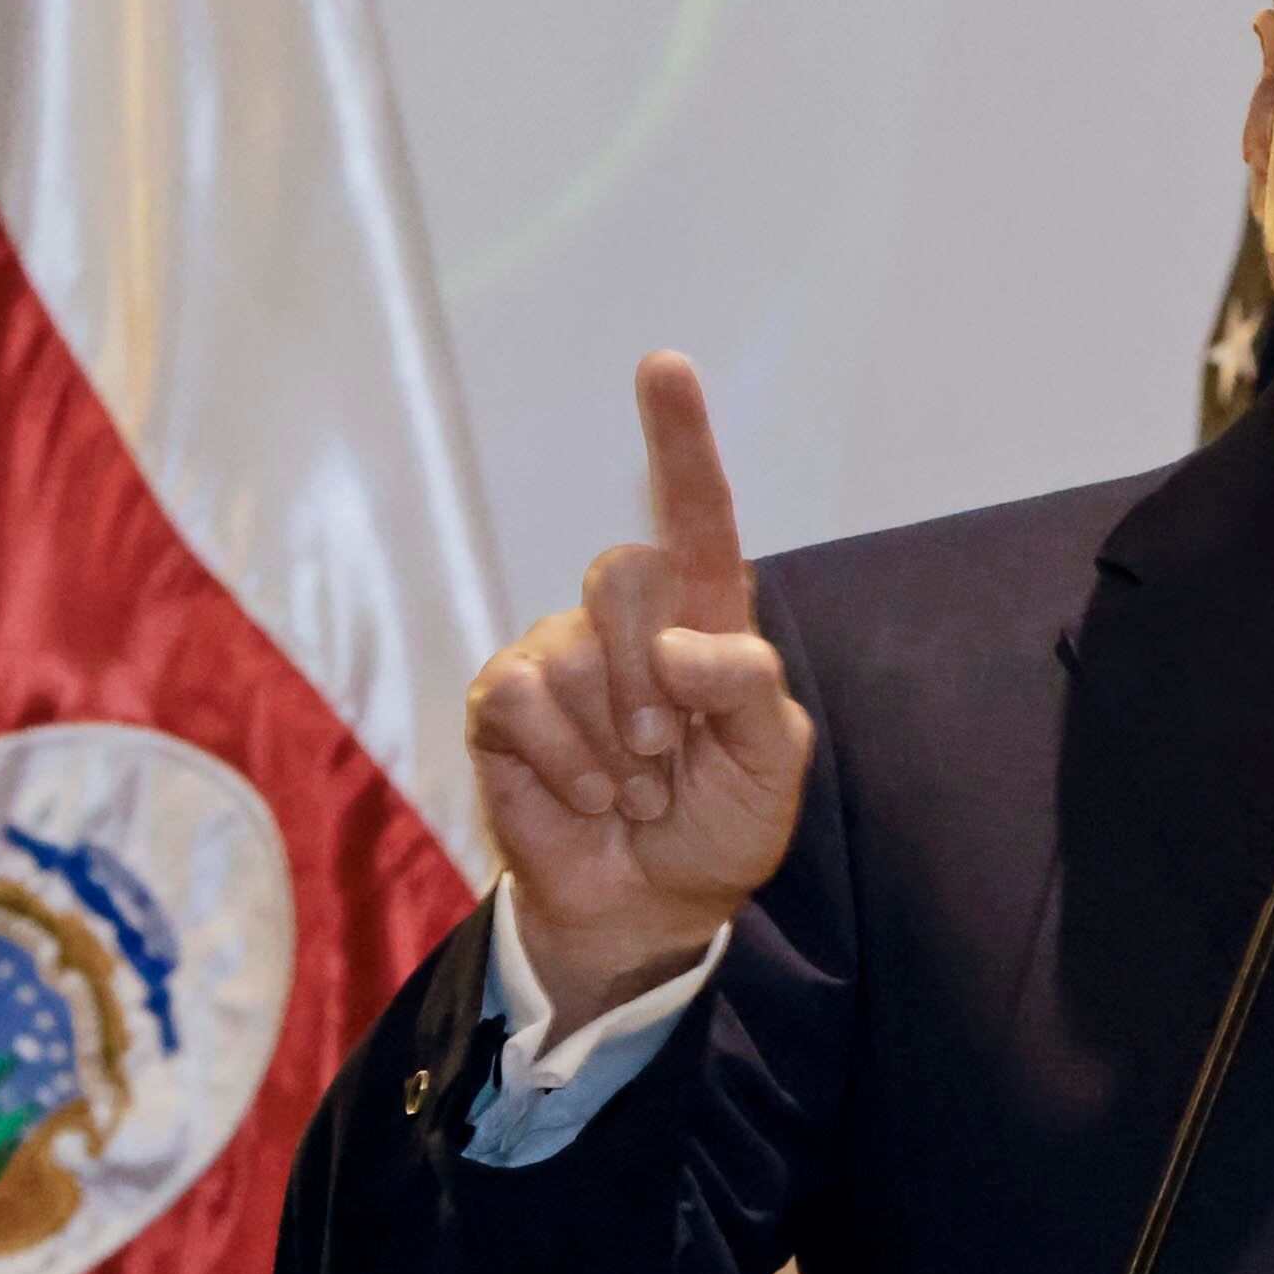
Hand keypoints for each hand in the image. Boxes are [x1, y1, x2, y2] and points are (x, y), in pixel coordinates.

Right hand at [467, 353, 812, 1034]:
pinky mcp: (503, 703)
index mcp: (706, 621)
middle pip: (628, 576)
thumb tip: (677, 642)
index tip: (664, 366)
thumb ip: (747, 686)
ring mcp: (558, 656)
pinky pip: (522, 699)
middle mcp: (628, 623)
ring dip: (617, 748)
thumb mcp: (770, 764)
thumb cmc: (717, 826)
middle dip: (654, 684)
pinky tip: (588, 797)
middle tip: (670, 758)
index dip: (680, 441)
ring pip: (575, 652)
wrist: (648, 907)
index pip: (695, 516)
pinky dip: (568, 763)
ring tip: (633, 793)